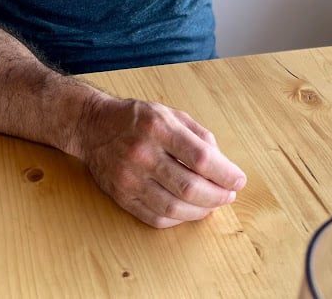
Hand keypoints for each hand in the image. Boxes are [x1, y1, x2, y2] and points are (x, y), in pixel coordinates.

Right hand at [76, 95, 245, 227]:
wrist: (93, 127)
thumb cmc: (137, 118)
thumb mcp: (171, 113)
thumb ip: (199, 135)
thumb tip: (222, 164)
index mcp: (158, 127)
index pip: (200, 157)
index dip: (224, 173)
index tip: (238, 180)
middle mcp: (143, 153)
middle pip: (189, 186)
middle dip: (217, 196)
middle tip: (229, 195)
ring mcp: (130, 178)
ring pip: (174, 207)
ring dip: (201, 211)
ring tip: (213, 204)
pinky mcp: (121, 196)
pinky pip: (156, 217)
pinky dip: (179, 218)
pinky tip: (189, 210)